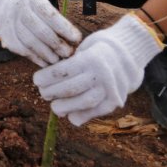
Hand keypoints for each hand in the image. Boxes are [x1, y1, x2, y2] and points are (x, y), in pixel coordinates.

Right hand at [0, 0, 81, 66]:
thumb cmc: (26, 1)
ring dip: (47, 54)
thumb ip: (51, 16)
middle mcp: (18, 10)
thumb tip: (71, 37)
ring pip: (30, 42)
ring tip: (58, 60)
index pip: (50, 15)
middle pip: (41, 31)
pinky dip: (34, 57)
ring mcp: (9, 23)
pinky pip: (21, 49)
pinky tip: (44, 62)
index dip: (65, 28)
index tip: (77, 38)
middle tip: (69, 53)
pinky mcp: (4, 35)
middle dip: (57, 45)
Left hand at [33, 13, 162, 125]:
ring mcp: (110, 88)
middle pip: (71, 88)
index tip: (36, 80)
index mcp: (90, 58)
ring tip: (55, 107)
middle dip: (53, 93)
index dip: (46, 78)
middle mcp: (101, 74)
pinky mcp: (116, 100)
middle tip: (43, 94)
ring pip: (84, 102)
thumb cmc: (99, 49)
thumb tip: (49, 80)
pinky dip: (83, 116)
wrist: (130, 53)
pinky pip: (97, 111)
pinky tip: (72, 118)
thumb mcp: (84, 49)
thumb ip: (70, 64)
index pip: (62, 71)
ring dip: (66, 107)